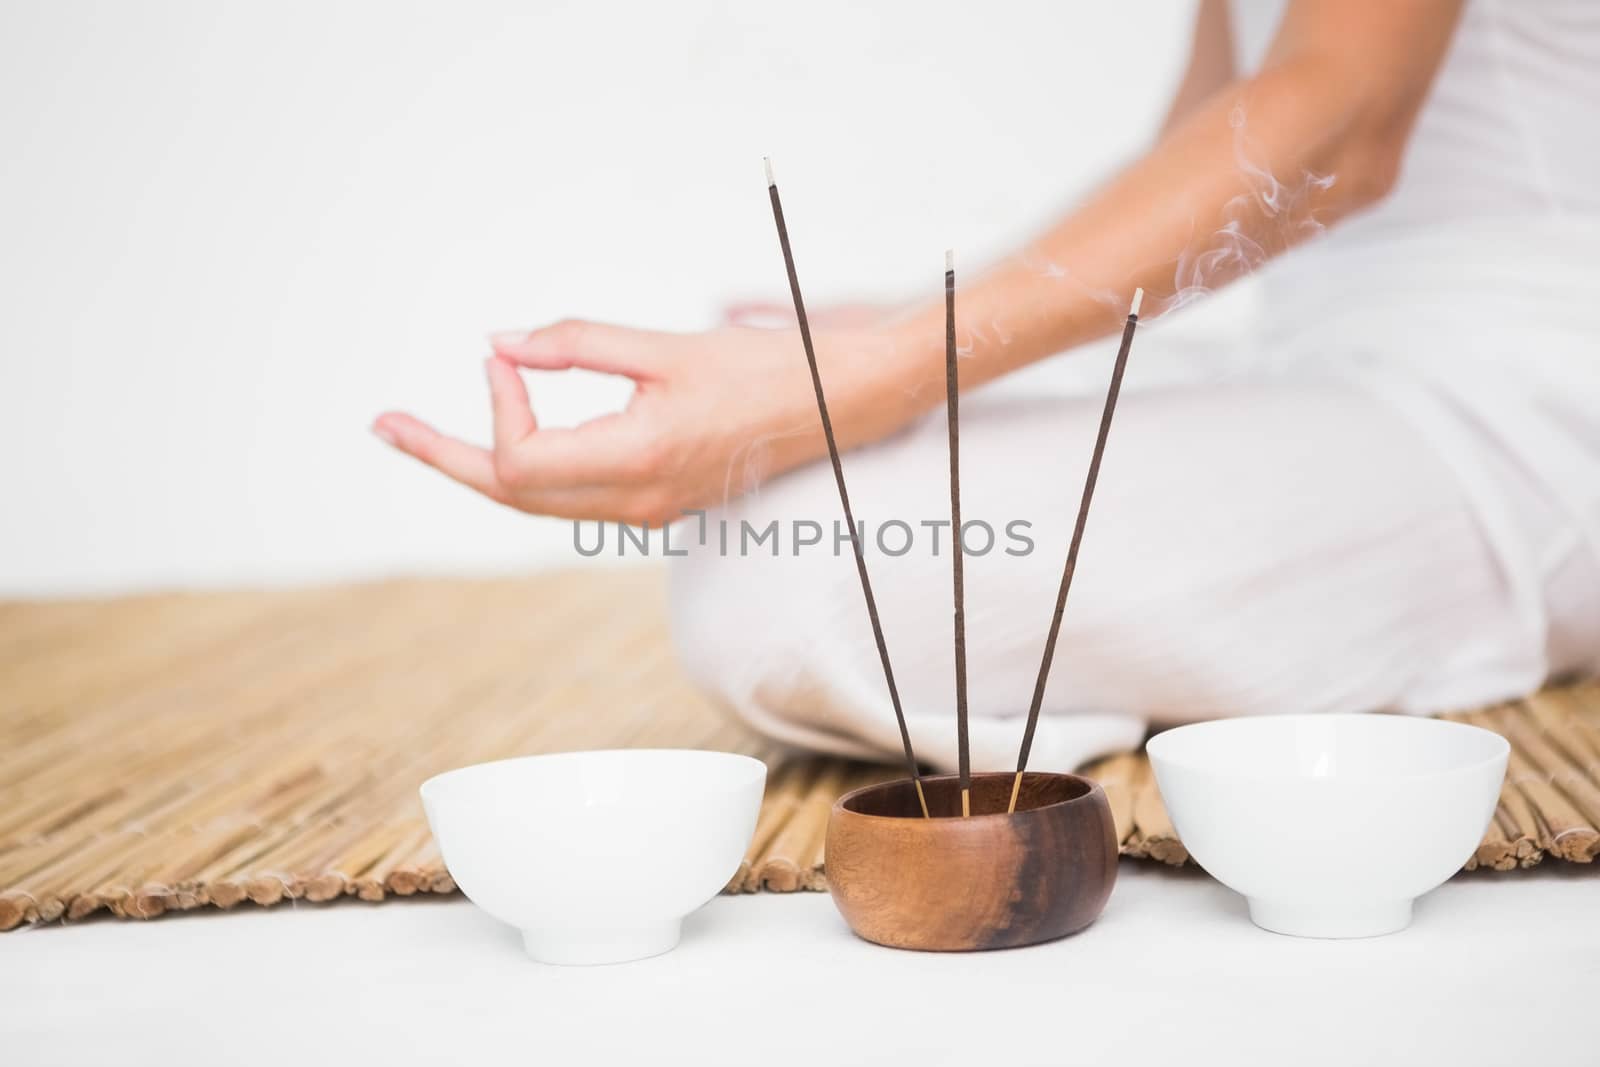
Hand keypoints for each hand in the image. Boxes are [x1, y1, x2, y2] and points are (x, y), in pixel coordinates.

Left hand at [372, 319, 923, 524]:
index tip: (504, 355)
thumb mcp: (667, 348)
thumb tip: (499, 343)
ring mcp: (646, 508)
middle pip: (510, 495)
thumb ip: (578, 344)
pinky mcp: (656, 500)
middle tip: (384, 427)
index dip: (497, 405)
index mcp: (638, 461)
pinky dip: (528, 465)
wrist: (844, 407)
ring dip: (479, 466)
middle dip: (445, 457)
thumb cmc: (767, 370)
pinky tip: (510, 432)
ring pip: (536, 502)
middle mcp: (636, 500)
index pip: (522, 459)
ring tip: (422, 436)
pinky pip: (570, 496)